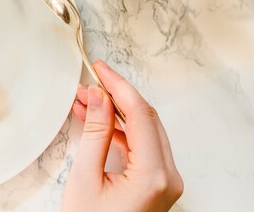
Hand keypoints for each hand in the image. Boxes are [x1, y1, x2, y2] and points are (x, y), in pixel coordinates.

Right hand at [62, 60, 182, 211]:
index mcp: (154, 175)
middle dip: (116, 97)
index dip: (118, 86)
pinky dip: (118, 131)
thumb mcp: (85, 178)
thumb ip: (95, 132)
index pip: (139, 114)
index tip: (100, 69)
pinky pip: (140, 146)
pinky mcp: (157, 183)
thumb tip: (99, 96)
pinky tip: (95, 120)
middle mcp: (168, 176)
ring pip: (143, 130)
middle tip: (90, 82)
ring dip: (115, 113)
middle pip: (145, 119)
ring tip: (86, 100)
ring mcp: (165, 181)